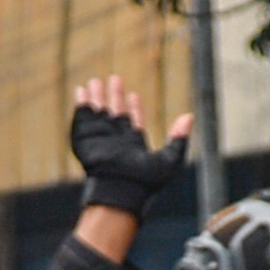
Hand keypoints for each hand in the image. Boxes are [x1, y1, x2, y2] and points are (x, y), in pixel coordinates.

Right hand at [69, 76, 191, 214]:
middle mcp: (116, 139)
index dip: (134, 108)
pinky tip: (81, 91)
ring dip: (97, 97)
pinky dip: (81, 104)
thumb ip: (179, 138)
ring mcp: (99, 139)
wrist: (119, 190)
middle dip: (114, 96)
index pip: (134, 121)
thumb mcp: (170, 160)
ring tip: (95, 82)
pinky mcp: (84, 140)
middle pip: (115, 113)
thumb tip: (189, 117)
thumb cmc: (145, 181)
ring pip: (98, 112)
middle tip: (115, 79)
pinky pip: (82, 119)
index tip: (134, 96)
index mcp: (134, 143)